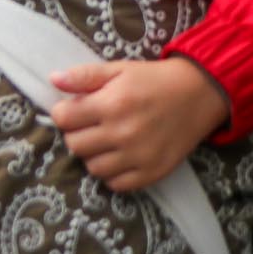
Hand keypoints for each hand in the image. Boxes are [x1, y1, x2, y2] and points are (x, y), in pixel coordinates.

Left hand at [50, 57, 230, 192]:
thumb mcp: (119, 69)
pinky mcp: (152, 173)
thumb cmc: (154, 80)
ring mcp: (138, 157)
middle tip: (91, 124)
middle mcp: (122, 133)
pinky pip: (116, 184)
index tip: (74, 109)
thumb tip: (53, 80)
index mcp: (112, 104)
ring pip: (93, 168)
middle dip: (77, 133)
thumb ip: (85, 76)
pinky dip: (113, 173)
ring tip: (106, 140)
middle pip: (75, 145)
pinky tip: (120, 157)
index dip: (63, 113)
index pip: (63, 119)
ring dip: (94, 155)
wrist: (199, 94)